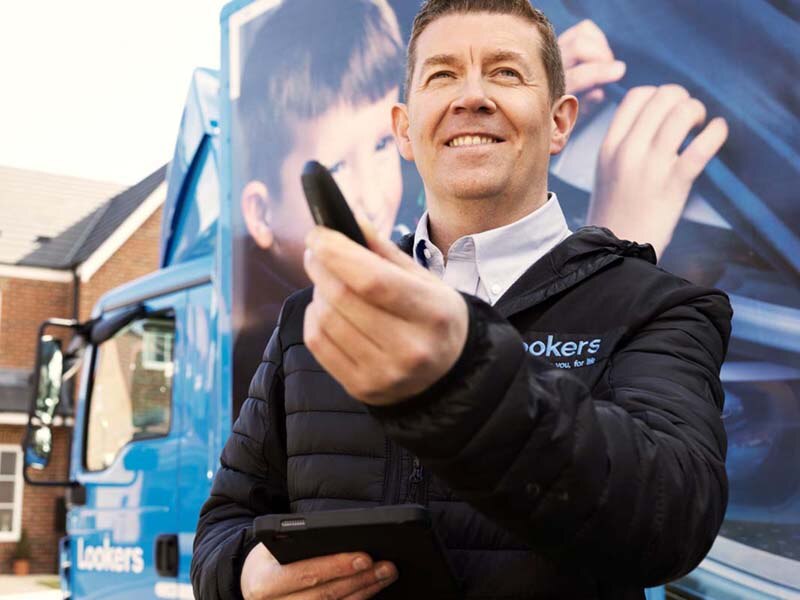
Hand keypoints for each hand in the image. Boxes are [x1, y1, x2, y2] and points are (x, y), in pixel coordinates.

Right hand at [240, 543, 397, 599]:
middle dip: (360, 580)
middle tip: (385, 566)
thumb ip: (304, 543)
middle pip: (325, 596)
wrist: (251, 581)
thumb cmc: (270, 558)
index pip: (306, 574)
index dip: (337, 567)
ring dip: (364, 592)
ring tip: (384, 575)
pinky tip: (370, 591)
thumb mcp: (276, 544)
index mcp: (264, 582)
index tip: (364, 558)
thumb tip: (347, 538)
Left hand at [303, 222, 468, 405]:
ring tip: (329, 282)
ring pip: (326, 319)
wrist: (447, 374)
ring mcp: (383, 373)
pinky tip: (327, 309)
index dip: (337, 252)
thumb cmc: (434, 318)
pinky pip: (318, 343)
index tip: (318, 234)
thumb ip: (386, 251)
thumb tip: (349, 221)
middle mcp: (409, 348)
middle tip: (317, 252)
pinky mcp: (361, 388)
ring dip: (318, 291)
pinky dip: (314, 318)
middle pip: (343, 297)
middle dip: (321, 266)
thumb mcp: (425, 281)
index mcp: (432, 313)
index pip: (372, 279)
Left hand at [558, 19, 625, 118]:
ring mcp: (555, 53)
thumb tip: (599, 92)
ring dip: (600, 46)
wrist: (552, 108)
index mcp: (555, 91)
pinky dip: (597, 38)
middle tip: (613, 70)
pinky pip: (583, 30)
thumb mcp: (579, 117)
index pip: (577, 76)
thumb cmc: (571, 115)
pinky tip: (601, 54)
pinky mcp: (562, 41)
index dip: (600, 72)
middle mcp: (551, 67)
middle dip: (602, 55)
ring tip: (607, 63)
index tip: (619, 71)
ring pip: (581, 34)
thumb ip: (588, 104)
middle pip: (579, 46)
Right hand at [587, 84, 728, 257]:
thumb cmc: (614, 212)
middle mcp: (628, 151)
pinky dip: (717, 131)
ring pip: (682, 114)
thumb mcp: (606, 172)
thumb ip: (624, 144)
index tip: (667, 108)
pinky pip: (702, 146)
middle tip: (689, 116)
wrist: (615, 248)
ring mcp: (650, 166)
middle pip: (662, 98)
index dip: (658, 94)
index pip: (635, 96)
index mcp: (609, 146)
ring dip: (698, 111)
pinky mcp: (673, 183)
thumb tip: (653, 118)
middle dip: (683, 99)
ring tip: (701, 125)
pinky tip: (719, 130)